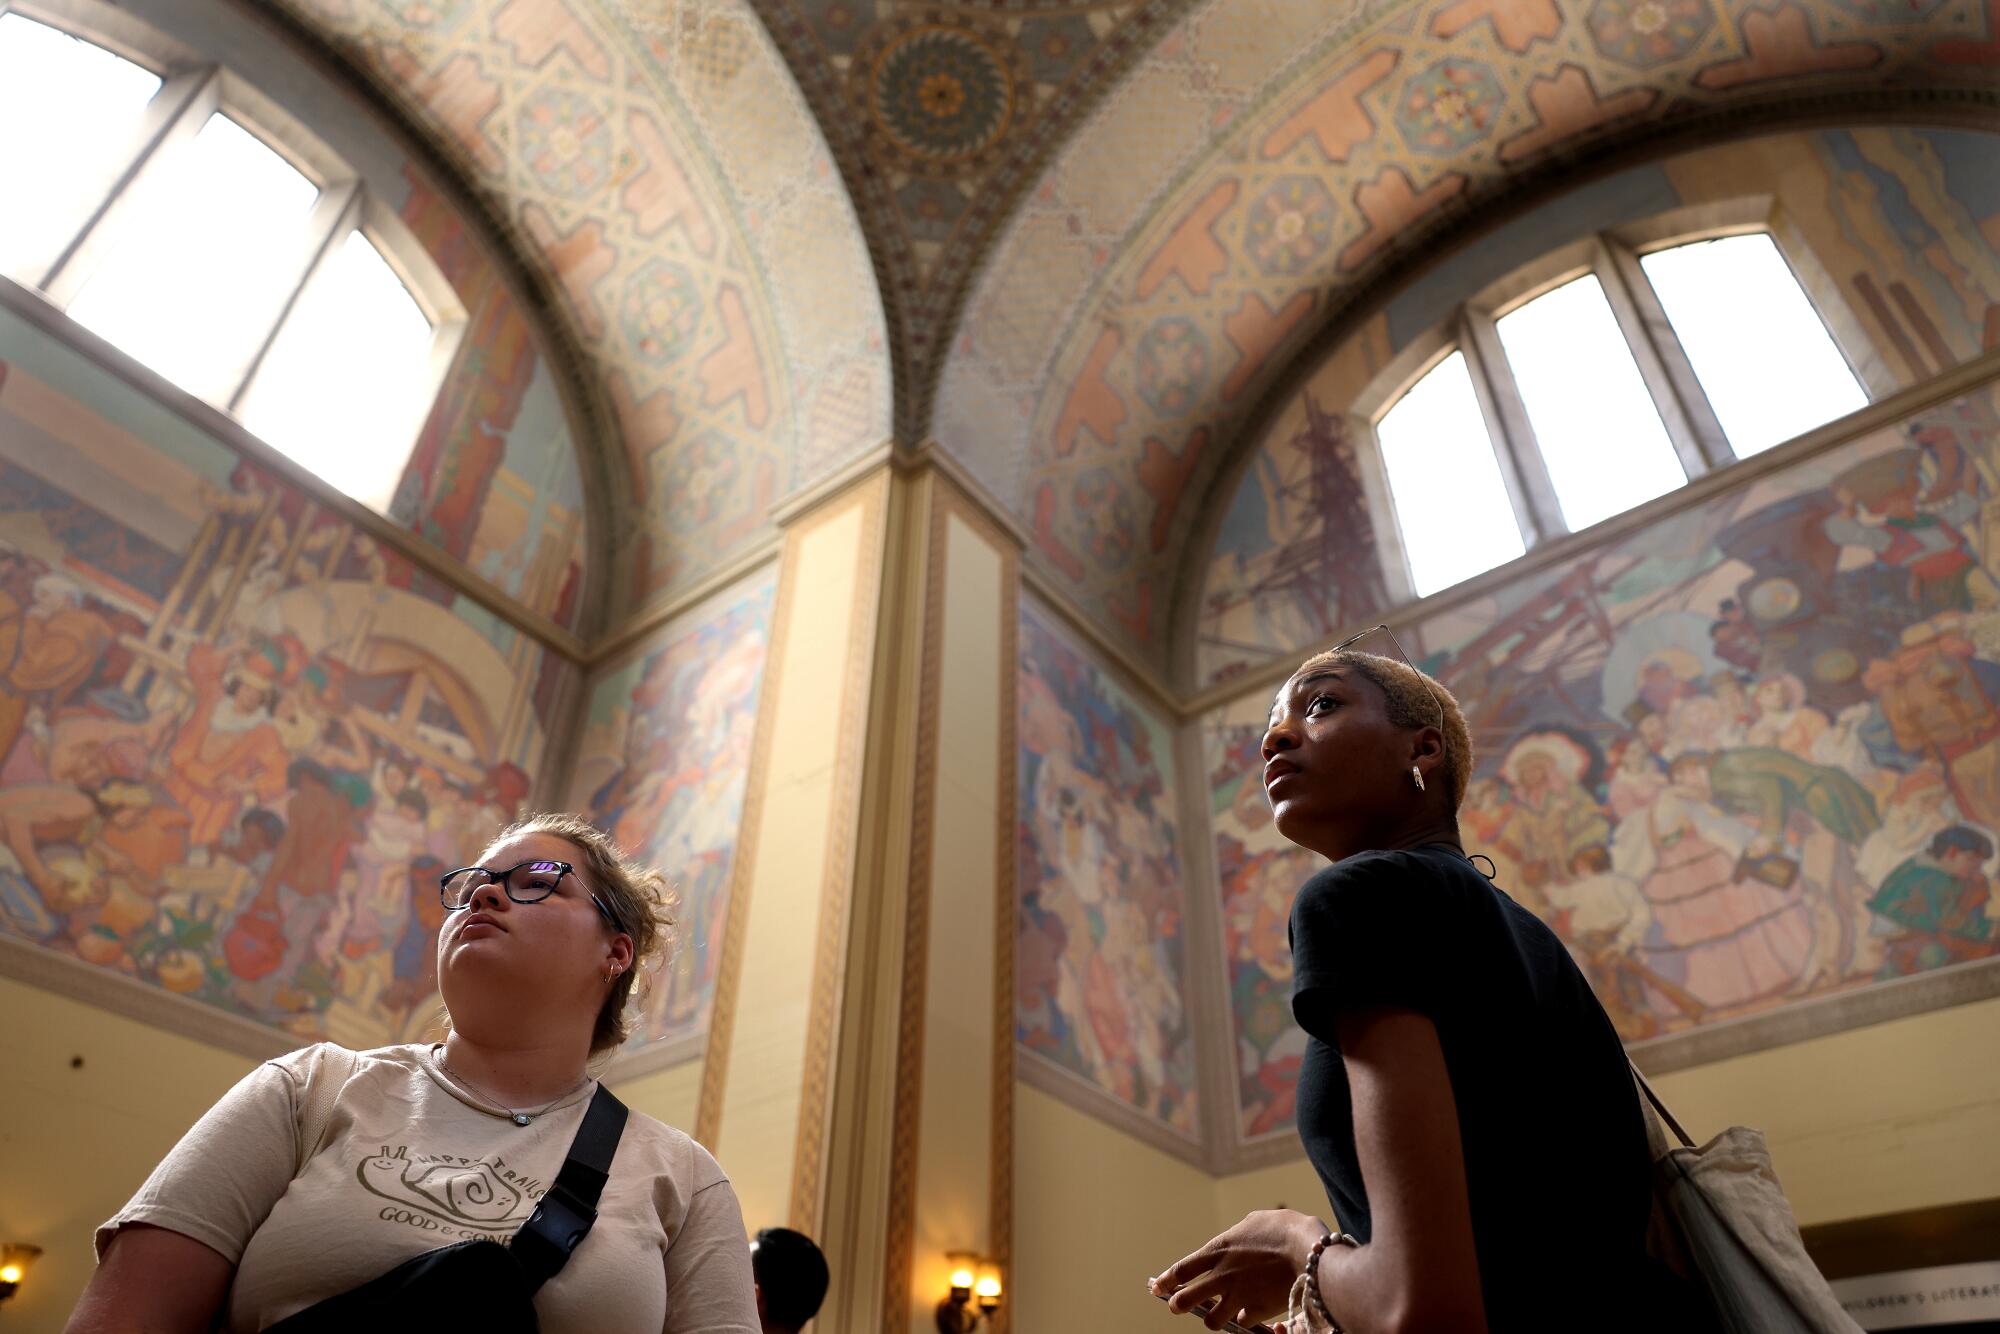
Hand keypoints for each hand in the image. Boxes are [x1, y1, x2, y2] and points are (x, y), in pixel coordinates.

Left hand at [1150, 1209, 1323, 1329]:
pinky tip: (1250, 1314)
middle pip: (1186, 1298)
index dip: (1167, 1281)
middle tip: (1176, 1306)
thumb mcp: (1257, 1222)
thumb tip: (1237, 1236)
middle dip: (1178, 1304)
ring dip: (1212, 1318)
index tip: (1157, 1288)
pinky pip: (1242, 1323)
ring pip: (1211, 1319)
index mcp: (1219, 1249)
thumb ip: (1240, 1233)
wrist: (1310, 1252)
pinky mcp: (1257, 1311)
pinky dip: (1244, 1320)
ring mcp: (1238, 1295)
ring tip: (1216, 1315)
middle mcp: (1223, 1274)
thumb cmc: (1287, 1230)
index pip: (1182, 1269)